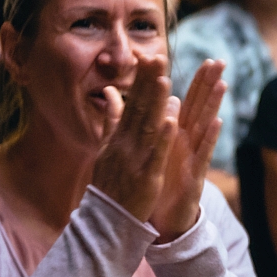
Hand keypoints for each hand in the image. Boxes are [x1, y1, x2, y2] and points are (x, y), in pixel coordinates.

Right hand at [89, 57, 178, 220]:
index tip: (150, 56)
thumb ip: (111, 120)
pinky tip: (171, 120)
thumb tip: (111, 92)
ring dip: (156, 103)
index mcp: (119, 137)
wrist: (105, 220)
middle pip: (139, 108)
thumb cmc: (109, 184)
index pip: (132, 102)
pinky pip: (155, 154)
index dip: (141, 80)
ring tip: (165, 79)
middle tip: (157, 56)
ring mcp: (135, 159)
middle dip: (149, 82)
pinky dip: (162, 137)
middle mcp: (125, 144)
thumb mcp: (106, 148)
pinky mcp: (146, 176)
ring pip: (147, 126)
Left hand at [150, 59, 224, 241]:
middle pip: (200, 108)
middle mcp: (188, 142)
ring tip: (221, 83)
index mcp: (176, 135)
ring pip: (205, 126)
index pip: (187, 101)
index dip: (194, 81)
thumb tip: (167, 98)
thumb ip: (160, 123)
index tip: (204, 58)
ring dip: (213, 105)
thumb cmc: (161, 183)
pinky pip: (204, 154)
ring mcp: (194, 157)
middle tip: (219, 61)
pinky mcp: (196, 175)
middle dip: (209, 85)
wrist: (164, 219)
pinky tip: (217, 121)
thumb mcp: (158, 149)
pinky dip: (210, 137)